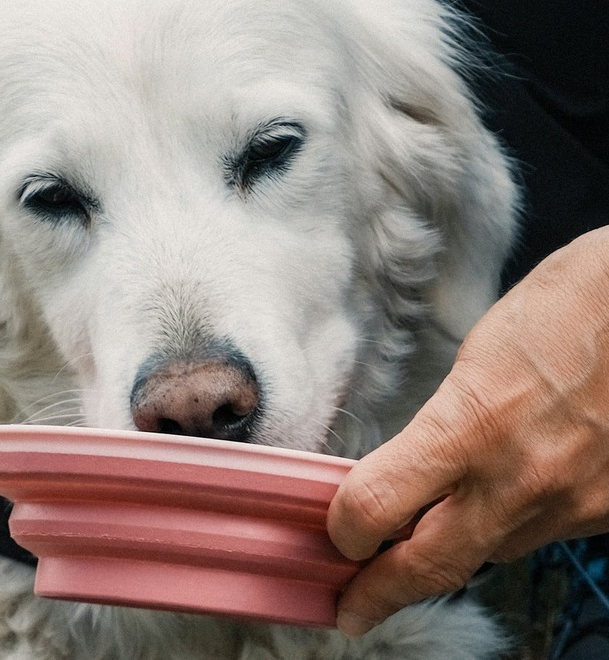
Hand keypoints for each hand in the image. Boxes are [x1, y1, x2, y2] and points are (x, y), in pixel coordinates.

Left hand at [327, 225, 608, 636]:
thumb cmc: (572, 307)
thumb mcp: (478, 356)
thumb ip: (438, 425)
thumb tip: (401, 473)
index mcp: (473, 424)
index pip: (375, 508)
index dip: (343, 529)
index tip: (335, 533)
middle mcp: (523, 478)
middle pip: (428, 565)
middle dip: (379, 593)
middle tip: (350, 608)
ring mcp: (573, 503)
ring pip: (487, 552)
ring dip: (449, 548)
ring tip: (419, 538)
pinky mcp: (607, 512)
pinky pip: (540, 533)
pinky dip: (510, 523)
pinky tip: (504, 493)